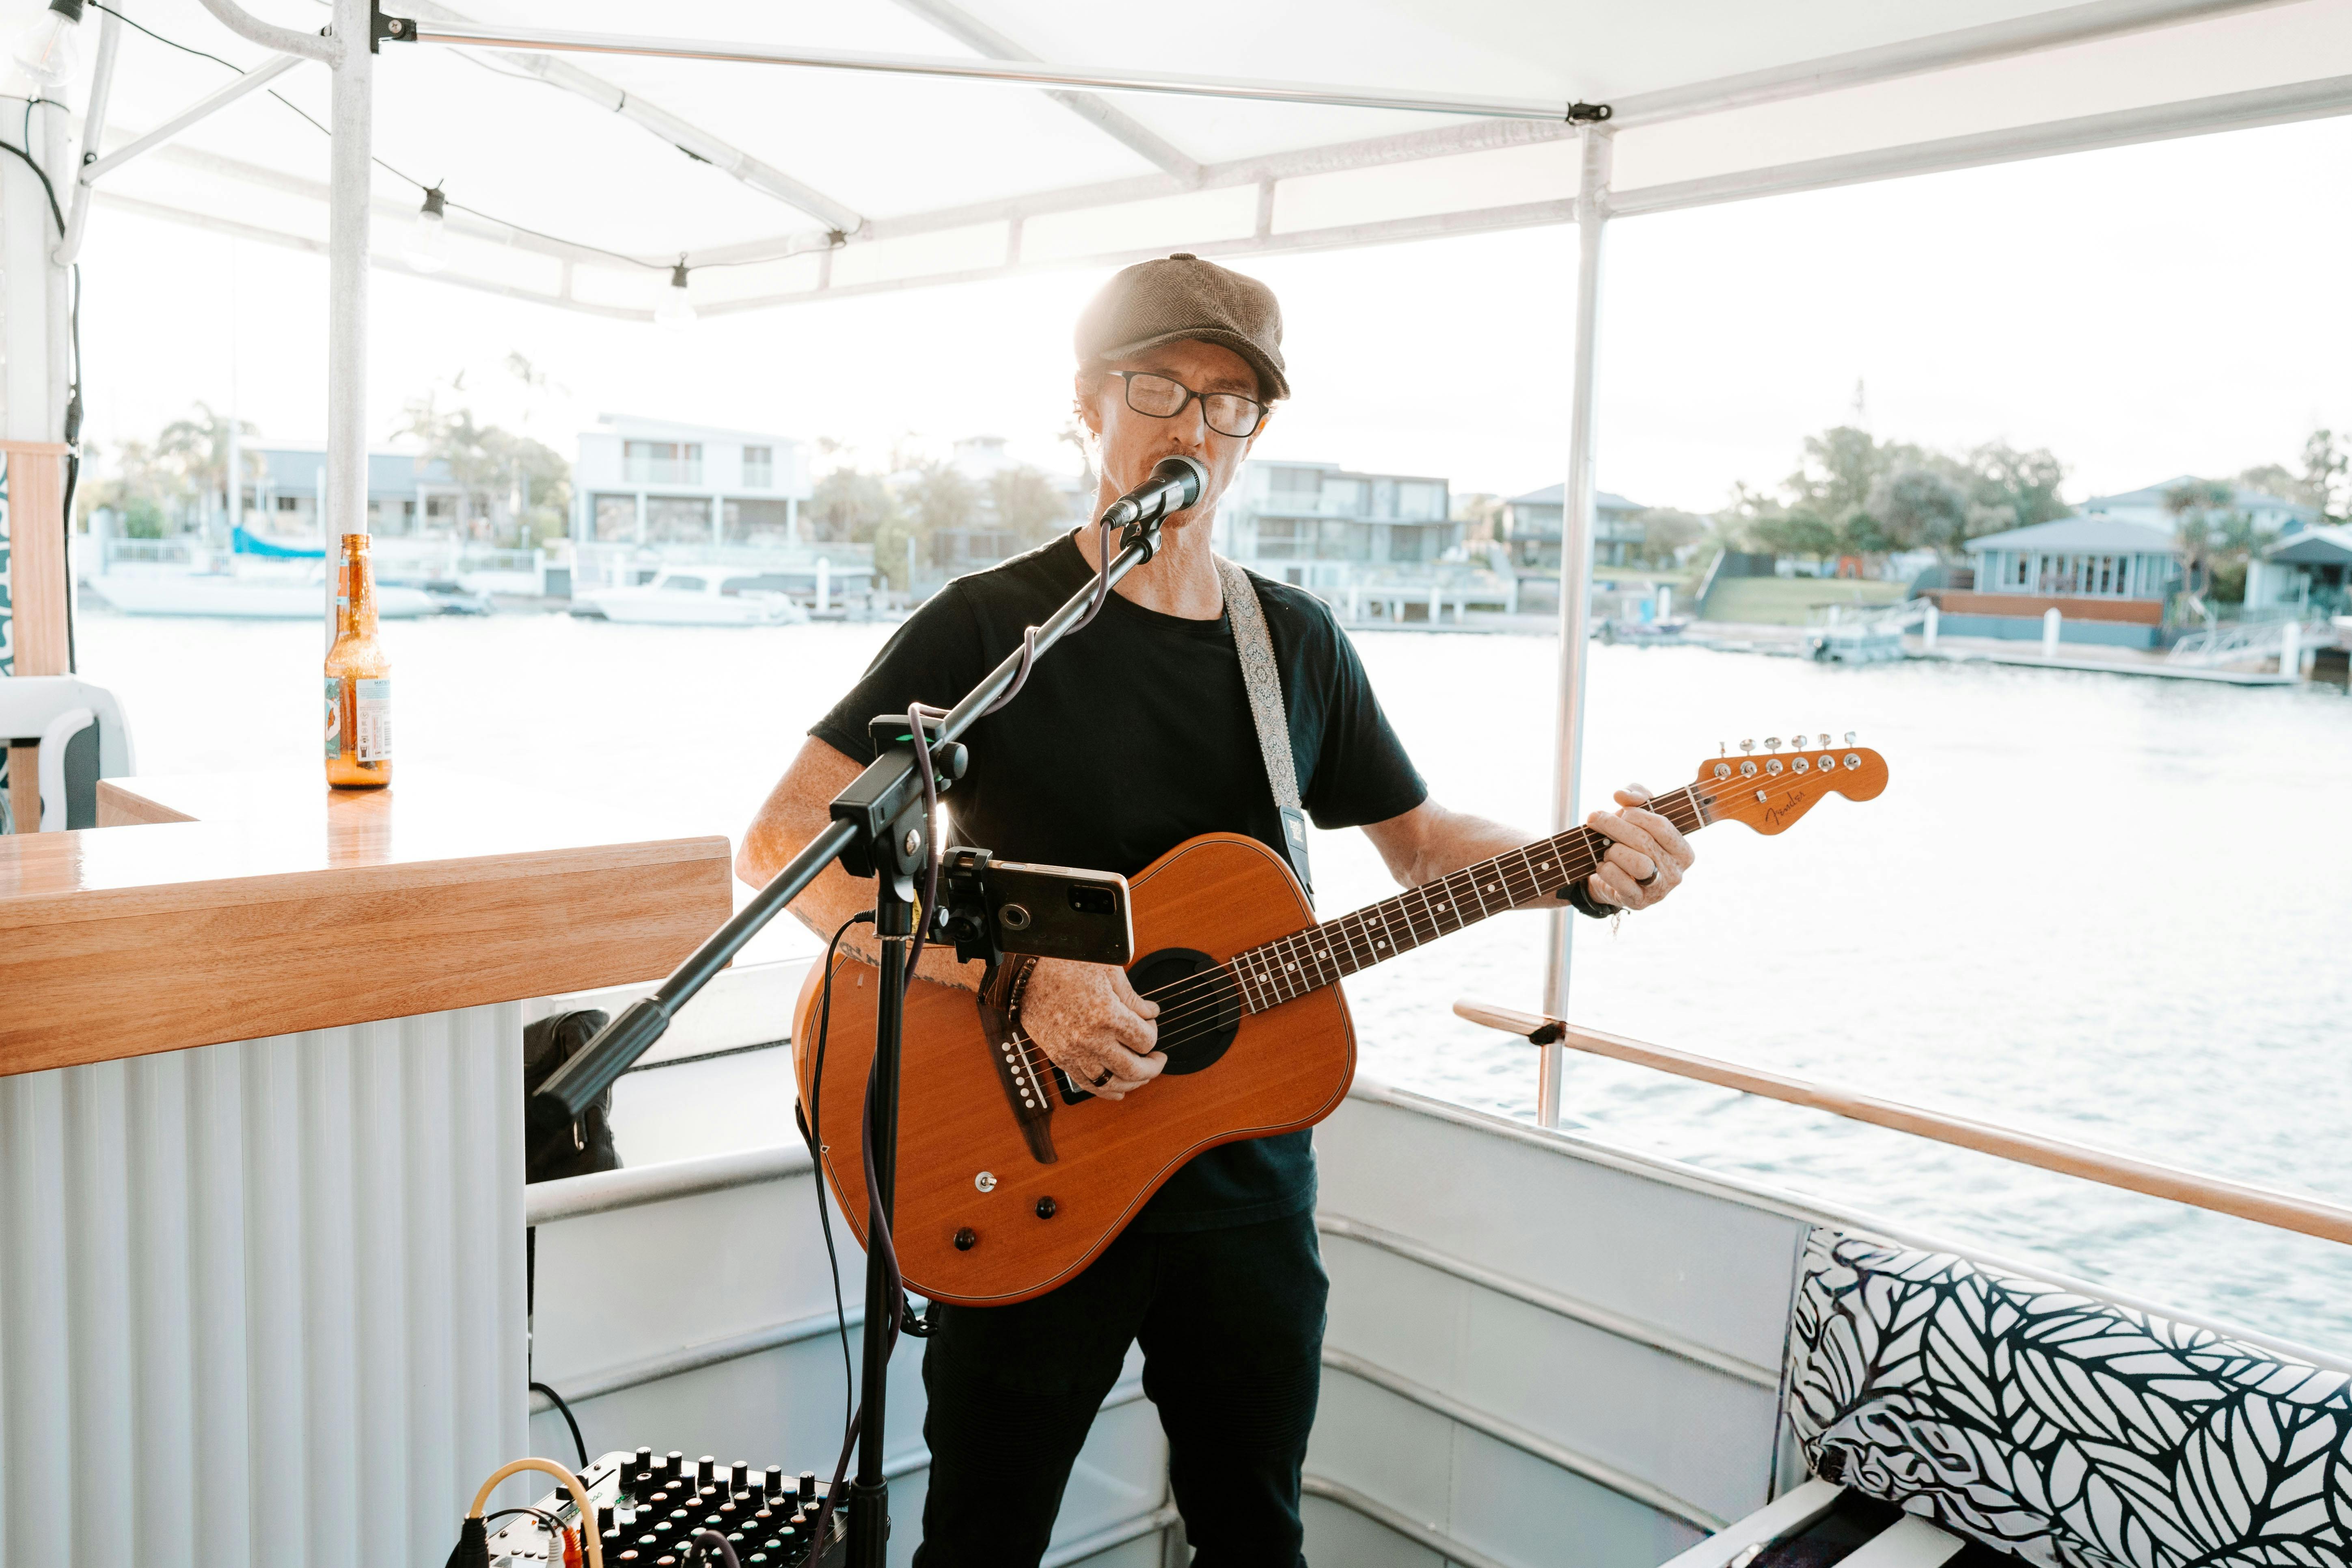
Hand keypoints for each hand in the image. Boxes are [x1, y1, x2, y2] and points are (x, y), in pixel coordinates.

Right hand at [1020, 958, 1164, 1099]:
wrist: (1027, 974)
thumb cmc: (1066, 966)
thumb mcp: (1108, 972)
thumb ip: (1133, 998)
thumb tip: (1152, 1014)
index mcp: (1107, 1015)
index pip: (1145, 1040)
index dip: (1153, 1032)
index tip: (1150, 1023)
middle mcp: (1091, 1039)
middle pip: (1134, 1069)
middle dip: (1152, 1068)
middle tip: (1158, 1061)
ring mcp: (1073, 1052)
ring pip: (1111, 1083)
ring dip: (1132, 1083)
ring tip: (1142, 1077)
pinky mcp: (1060, 1058)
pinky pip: (1086, 1084)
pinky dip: (1105, 1091)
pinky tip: (1118, 1090)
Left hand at [1583, 785, 1694, 911]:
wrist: (1612, 877)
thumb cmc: (1629, 841)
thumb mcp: (1637, 814)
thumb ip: (1636, 796)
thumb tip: (1622, 794)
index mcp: (1683, 851)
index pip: (1661, 826)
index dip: (1636, 815)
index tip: (1621, 810)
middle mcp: (1676, 873)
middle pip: (1644, 842)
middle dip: (1614, 825)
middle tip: (1595, 818)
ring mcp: (1659, 890)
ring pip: (1637, 864)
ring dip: (1614, 850)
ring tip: (1607, 849)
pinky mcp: (1638, 902)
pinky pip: (1620, 881)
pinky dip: (1606, 869)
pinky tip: (1603, 865)